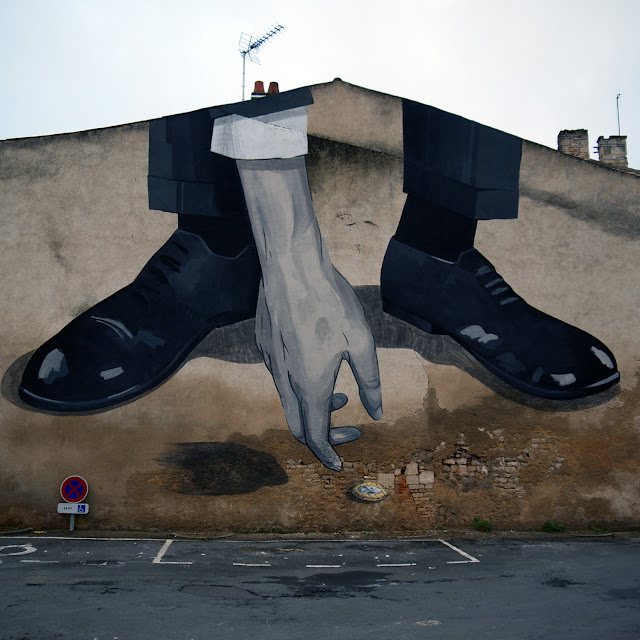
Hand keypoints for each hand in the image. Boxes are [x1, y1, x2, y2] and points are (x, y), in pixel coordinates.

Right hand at [255, 260, 381, 470]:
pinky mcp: (265, 346)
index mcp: (310, 385)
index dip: (328, 453)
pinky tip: (319, 363)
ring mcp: (271, 363)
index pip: (315, 435)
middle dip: (323, 435)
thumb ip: (370, 382)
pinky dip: (301, 387)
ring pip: (289, 402)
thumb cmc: (329, 302)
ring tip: (341, 392)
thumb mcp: (362, 343)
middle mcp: (285, 379)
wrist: (291, 266)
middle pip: (298, 425)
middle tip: (348, 427)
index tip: (339, 463)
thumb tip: (376, 412)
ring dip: (314, 407)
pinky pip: (281, 378)